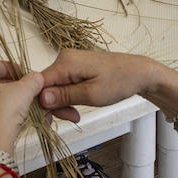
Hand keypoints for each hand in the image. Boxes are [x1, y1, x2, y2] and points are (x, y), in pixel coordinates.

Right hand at [37, 50, 165, 121]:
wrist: (139, 73)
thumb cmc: (119, 81)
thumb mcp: (92, 94)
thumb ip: (65, 96)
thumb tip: (41, 99)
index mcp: (65, 62)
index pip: (39, 84)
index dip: (41, 103)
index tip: (52, 119)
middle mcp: (64, 58)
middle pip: (46, 86)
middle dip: (55, 105)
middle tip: (72, 118)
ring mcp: (70, 61)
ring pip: (54, 87)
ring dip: (62, 103)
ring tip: (77, 114)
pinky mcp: (75, 66)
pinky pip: (63, 83)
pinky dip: (68, 96)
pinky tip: (77, 105)